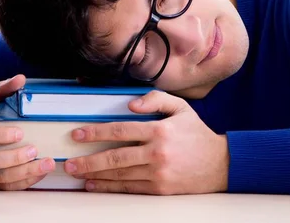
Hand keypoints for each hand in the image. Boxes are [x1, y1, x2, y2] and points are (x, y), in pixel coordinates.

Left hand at [64, 90, 228, 194]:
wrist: (219, 164)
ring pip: (119, 175)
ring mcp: (158, 173)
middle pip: (115, 156)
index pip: (121, 130)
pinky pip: (129, 188)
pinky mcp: (160, 189)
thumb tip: (131, 105)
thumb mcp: (181, 108)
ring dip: (95, 174)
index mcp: (160, 130)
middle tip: (70, 162)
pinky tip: (97, 185)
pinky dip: (110, 187)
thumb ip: (156, 99)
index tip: (79, 134)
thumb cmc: (197, 134)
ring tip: (77, 174)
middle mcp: (157, 152)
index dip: (96, 132)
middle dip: (88, 159)